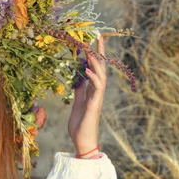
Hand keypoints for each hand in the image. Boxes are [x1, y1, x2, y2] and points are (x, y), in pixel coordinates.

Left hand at [67, 37, 106, 154]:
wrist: (82, 141)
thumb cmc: (80, 125)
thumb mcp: (77, 104)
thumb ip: (79, 91)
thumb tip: (79, 79)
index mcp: (92, 91)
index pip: (94, 69)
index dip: (94, 55)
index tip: (91, 41)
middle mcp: (97, 93)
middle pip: (101, 68)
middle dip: (100, 53)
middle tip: (97, 36)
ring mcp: (97, 99)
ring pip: (101, 76)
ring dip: (96, 63)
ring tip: (90, 50)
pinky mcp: (94, 106)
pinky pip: (97, 89)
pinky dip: (93, 79)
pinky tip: (87, 70)